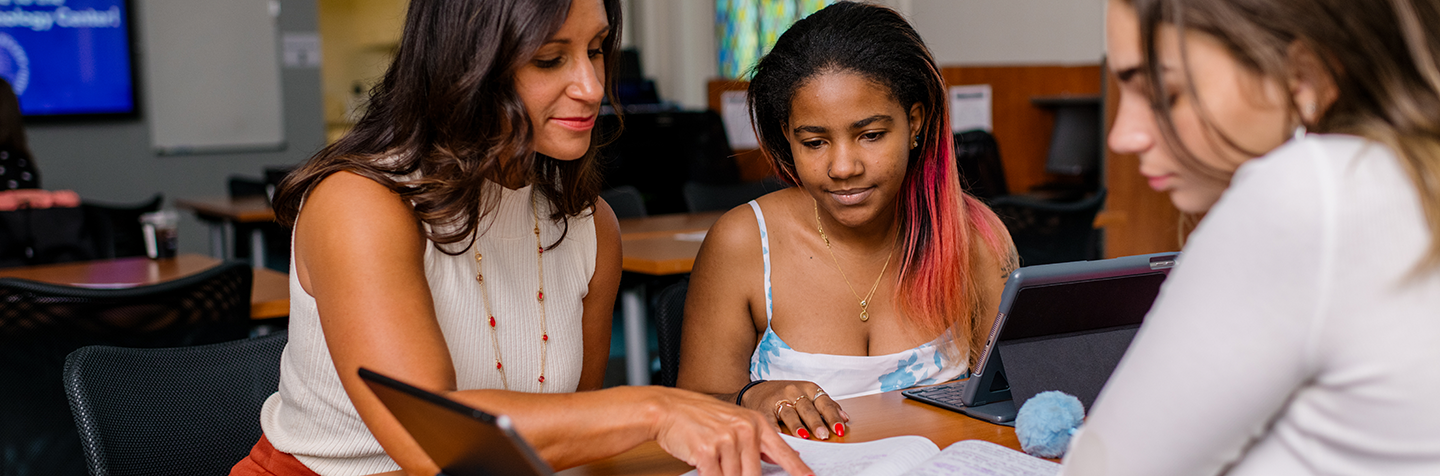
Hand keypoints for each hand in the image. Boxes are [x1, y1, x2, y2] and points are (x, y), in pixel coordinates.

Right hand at [649, 386, 813, 475]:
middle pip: (755, 475)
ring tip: (712, 460)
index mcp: (757, 423)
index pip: (784, 453)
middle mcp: (746, 430)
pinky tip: (704, 466)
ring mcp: (728, 440)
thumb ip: (758, 442)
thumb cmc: (700, 417)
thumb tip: (779, 460)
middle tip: (729, 466)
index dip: (798, 470)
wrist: (668, 408)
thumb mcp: (736, 422)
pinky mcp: (708, 452)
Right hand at [739, 380, 848, 439]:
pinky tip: (780, 435)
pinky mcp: (763, 408)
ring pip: (790, 413)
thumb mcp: (809, 395)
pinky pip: (769, 419)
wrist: (758, 391)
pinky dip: (775, 428)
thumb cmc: (788, 395)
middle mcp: (794, 391)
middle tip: (823, 435)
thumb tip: (845, 418)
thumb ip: (826, 405)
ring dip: (798, 426)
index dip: (832, 416)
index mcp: (808, 388)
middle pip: (807, 408)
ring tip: (804, 436)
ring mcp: (778, 399)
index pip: (824, 402)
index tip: (839, 429)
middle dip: (816, 422)